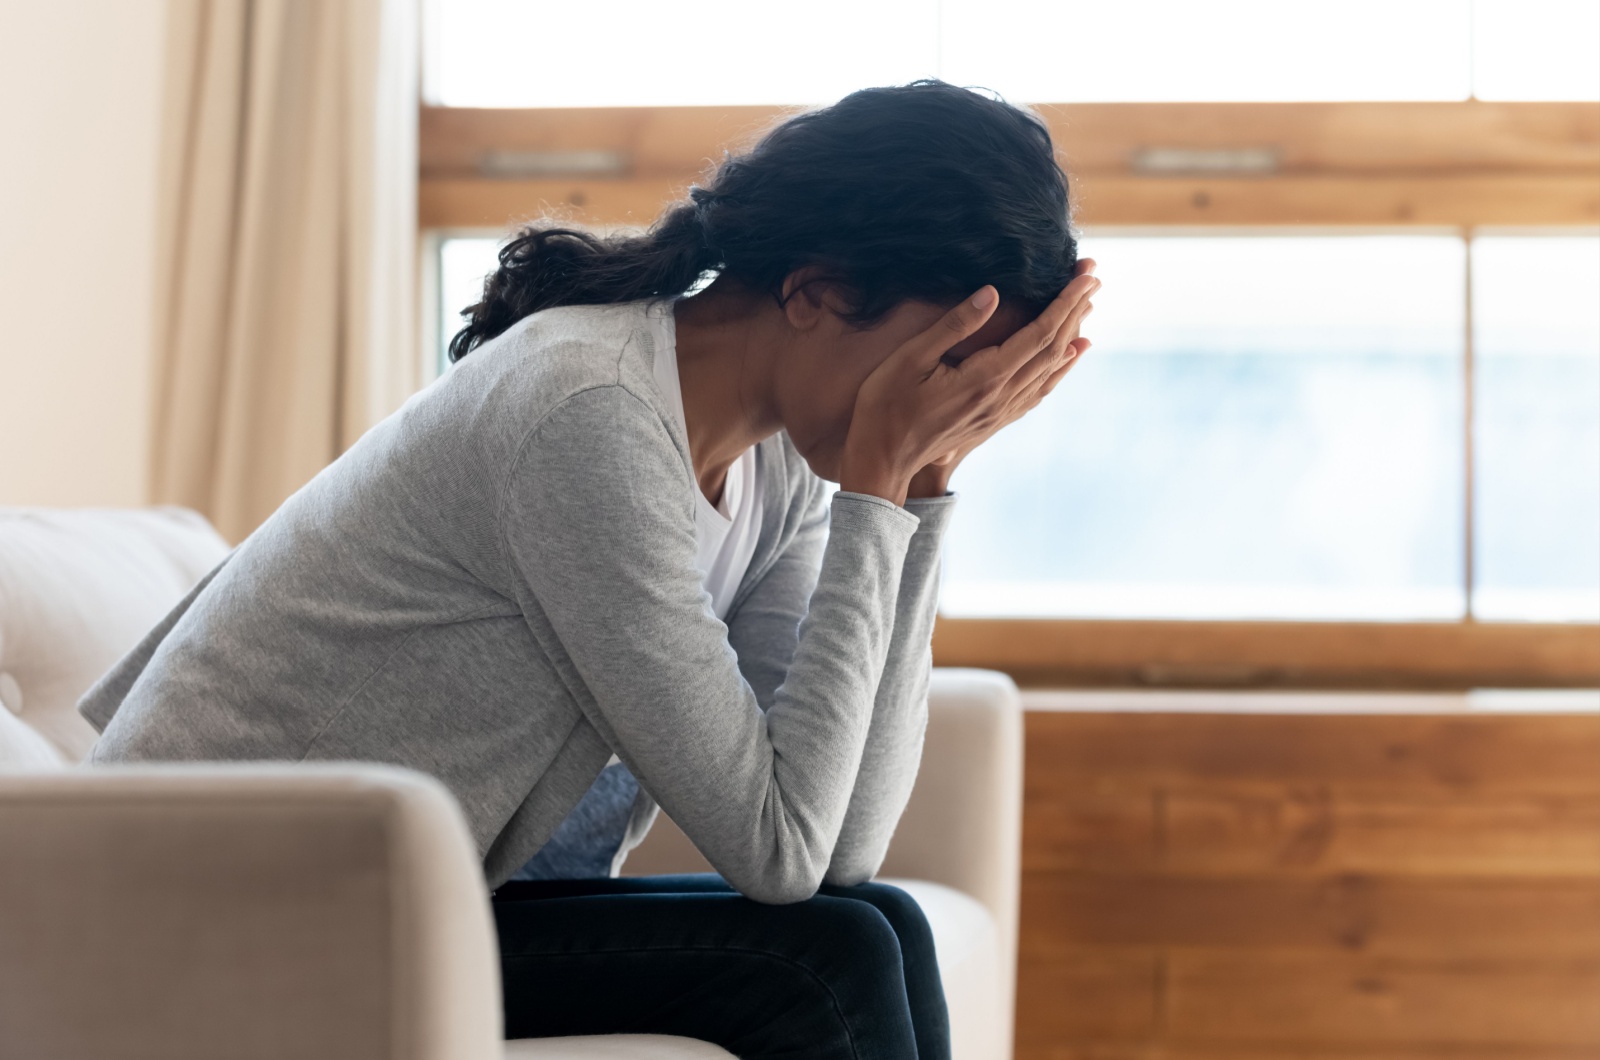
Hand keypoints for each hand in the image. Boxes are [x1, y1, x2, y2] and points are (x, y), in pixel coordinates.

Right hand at [840, 260, 1099, 505]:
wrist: (882, 462)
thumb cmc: (886, 407)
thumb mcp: (911, 359)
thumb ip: (954, 326)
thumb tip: (992, 293)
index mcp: (985, 378)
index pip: (1039, 334)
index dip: (1065, 303)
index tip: (1085, 275)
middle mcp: (1002, 397)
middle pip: (1053, 349)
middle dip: (1076, 310)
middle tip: (1093, 275)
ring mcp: (1000, 412)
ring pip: (1050, 369)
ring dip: (1072, 334)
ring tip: (1088, 306)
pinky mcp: (994, 419)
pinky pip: (1039, 390)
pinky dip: (1060, 368)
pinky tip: (1070, 355)